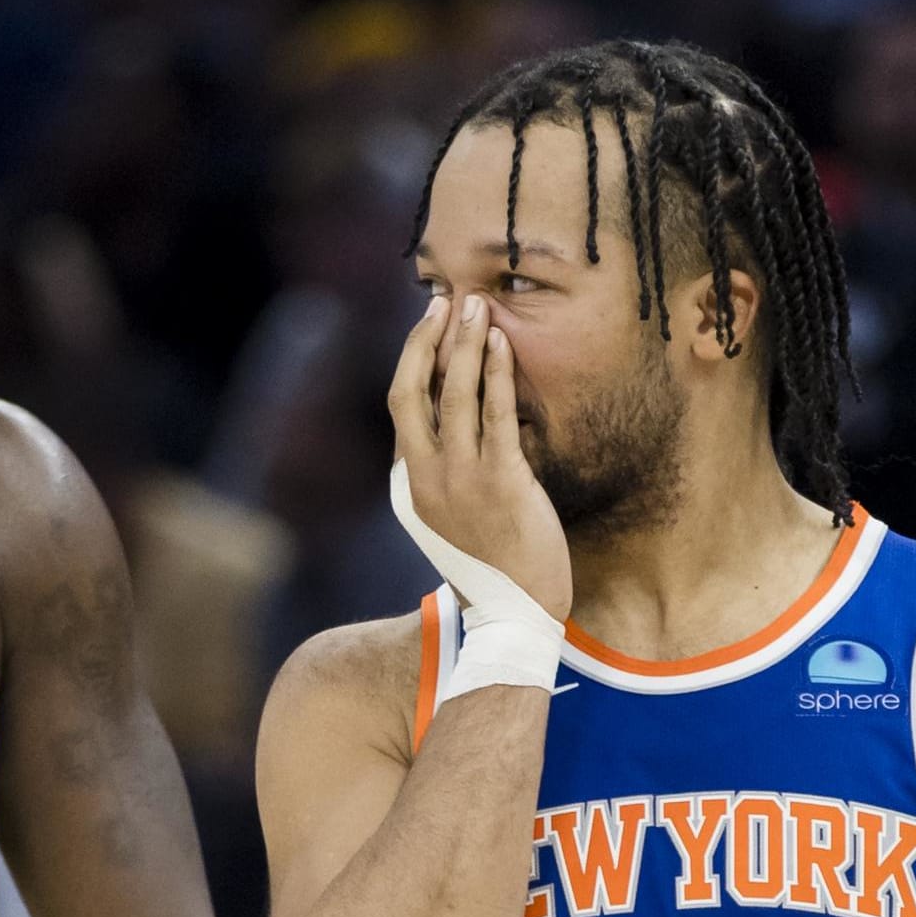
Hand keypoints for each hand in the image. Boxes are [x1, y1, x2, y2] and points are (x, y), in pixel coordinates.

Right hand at [388, 294, 572, 619]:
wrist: (513, 615)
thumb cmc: (492, 565)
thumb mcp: (451, 518)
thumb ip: (444, 474)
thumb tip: (459, 424)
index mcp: (409, 484)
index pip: (402, 406)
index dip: (413, 358)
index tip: (429, 325)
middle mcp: (425, 477)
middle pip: (411, 392)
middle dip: (425, 340)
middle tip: (443, 301)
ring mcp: (460, 479)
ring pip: (453, 395)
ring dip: (463, 344)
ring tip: (476, 306)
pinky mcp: (500, 481)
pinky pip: (496, 414)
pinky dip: (495, 373)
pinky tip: (501, 344)